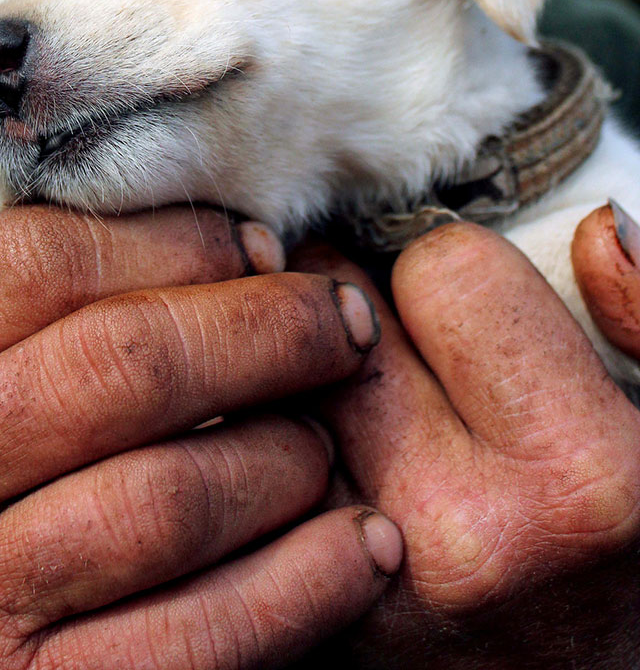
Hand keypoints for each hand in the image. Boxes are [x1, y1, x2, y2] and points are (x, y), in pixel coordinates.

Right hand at [0, 206, 399, 669]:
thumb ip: (14, 304)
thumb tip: (218, 245)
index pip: (38, 263)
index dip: (176, 240)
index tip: (255, 242)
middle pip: (121, 367)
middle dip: (263, 329)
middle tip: (336, 320)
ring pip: (172, 500)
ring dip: (287, 453)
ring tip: (324, 434)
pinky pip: (199, 641)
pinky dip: (302, 585)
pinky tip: (354, 545)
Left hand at [290, 224, 639, 669]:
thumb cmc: (622, 553)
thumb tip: (592, 231)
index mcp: (572, 471)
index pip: (445, 268)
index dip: (459, 272)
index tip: (471, 307)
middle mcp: (456, 529)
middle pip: (340, 315)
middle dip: (362, 305)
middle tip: (395, 334)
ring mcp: (363, 582)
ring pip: (270, 381)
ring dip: (300, 368)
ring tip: (356, 393)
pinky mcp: (306, 613)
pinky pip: (242, 460)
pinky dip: (265, 436)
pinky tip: (324, 454)